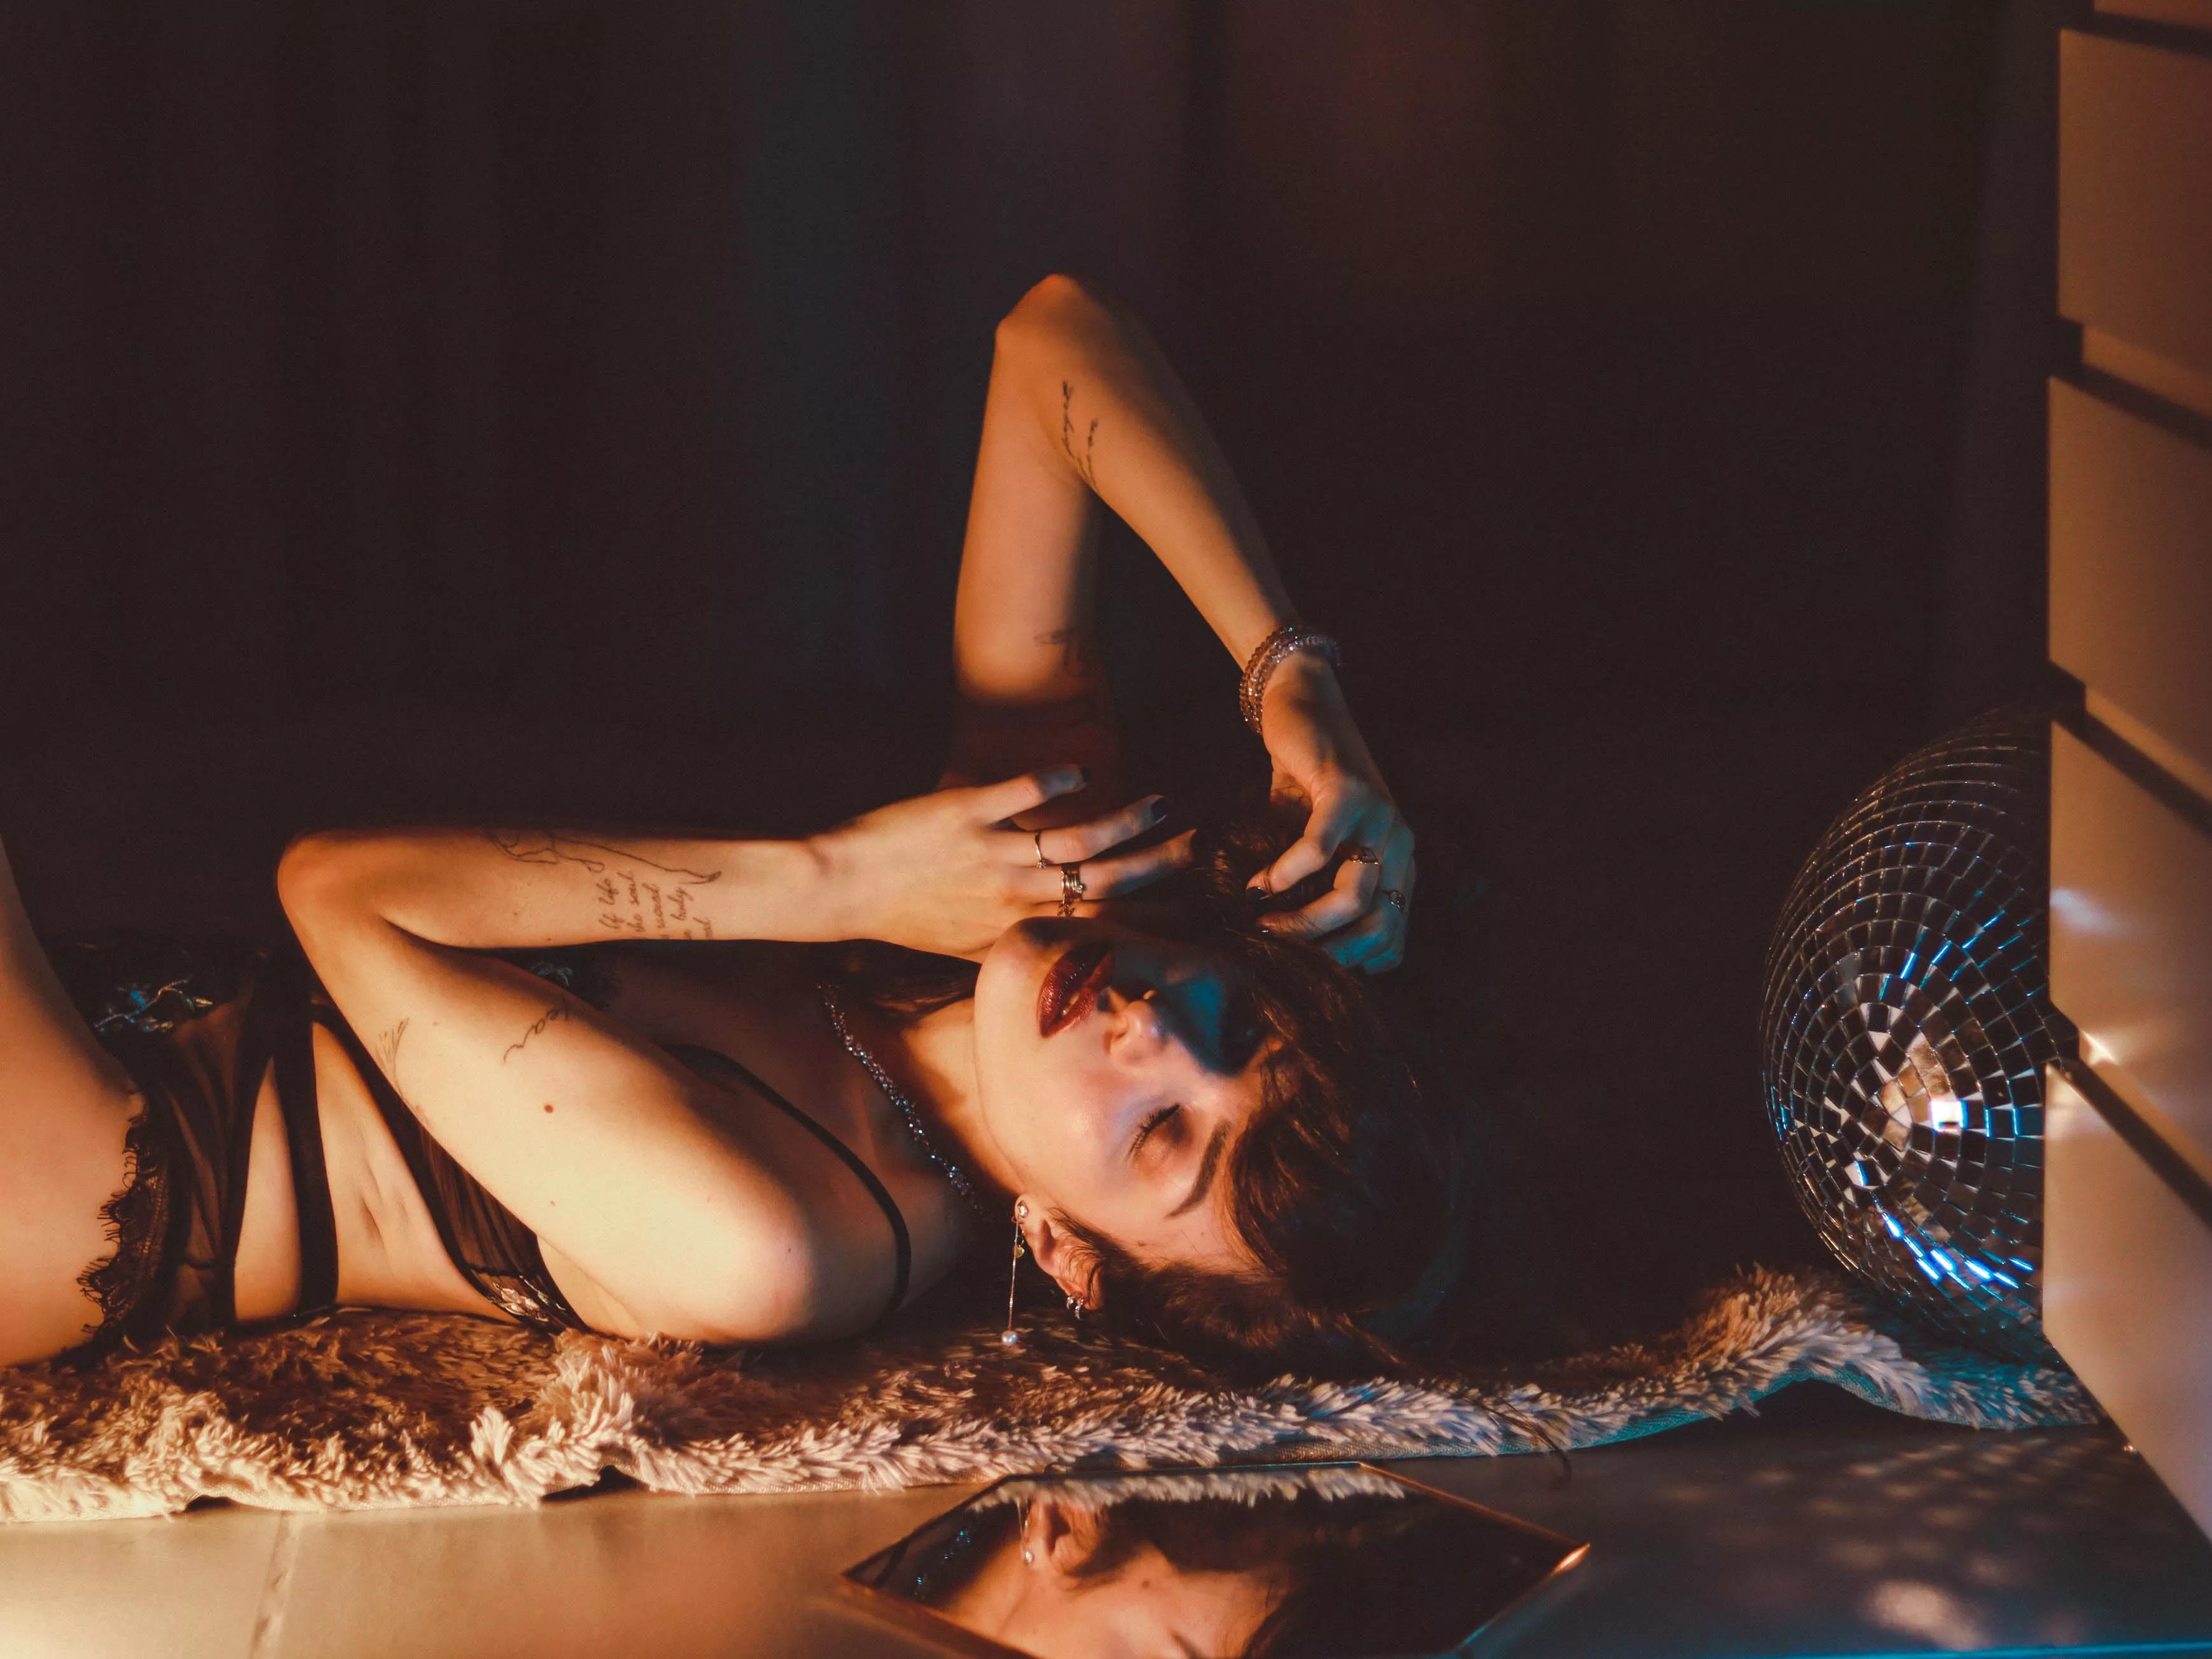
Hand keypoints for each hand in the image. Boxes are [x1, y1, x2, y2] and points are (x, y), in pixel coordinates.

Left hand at [808, 768, 1191, 960]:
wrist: (838, 889)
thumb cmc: (902, 918)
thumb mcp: (964, 946)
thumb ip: (1014, 941)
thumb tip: (1063, 943)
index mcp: (1017, 931)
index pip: (1102, 925)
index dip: (1153, 914)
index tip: (1194, 902)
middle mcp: (1013, 896)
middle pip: (1106, 880)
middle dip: (1160, 861)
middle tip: (1199, 842)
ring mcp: (992, 853)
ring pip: (1078, 838)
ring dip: (1128, 819)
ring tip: (1163, 802)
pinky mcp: (966, 812)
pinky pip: (1023, 792)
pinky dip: (1059, 780)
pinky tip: (1086, 771)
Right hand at [1249, 654, 1414, 971]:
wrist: (1304, 708)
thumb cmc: (1304, 784)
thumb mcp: (1315, 844)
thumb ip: (1313, 888)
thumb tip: (1284, 946)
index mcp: (1398, 865)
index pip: (1392, 940)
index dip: (1350, 963)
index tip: (1305, 964)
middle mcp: (1400, 844)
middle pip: (1376, 925)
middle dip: (1323, 949)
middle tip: (1276, 949)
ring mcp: (1380, 817)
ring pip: (1354, 895)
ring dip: (1303, 919)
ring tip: (1263, 920)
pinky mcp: (1349, 790)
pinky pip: (1321, 849)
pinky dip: (1286, 873)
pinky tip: (1259, 882)